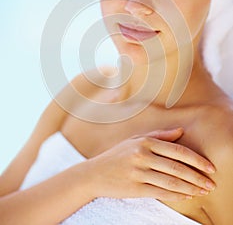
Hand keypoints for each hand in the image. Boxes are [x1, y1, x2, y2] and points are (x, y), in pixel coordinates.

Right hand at [88, 128, 215, 201]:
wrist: (95, 173)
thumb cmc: (118, 155)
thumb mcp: (136, 139)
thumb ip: (160, 135)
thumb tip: (181, 131)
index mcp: (145, 141)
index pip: (177, 150)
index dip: (196, 159)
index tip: (210, 167)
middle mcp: (142, 155)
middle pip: (177, 167)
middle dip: (197, 176)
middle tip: (211, 183)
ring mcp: (138, 172)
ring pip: (171, 181)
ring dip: (190, 188)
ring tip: (202, 191)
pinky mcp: (135, 188)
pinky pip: (161, 193)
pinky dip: (176, 195)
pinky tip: (186, 196)